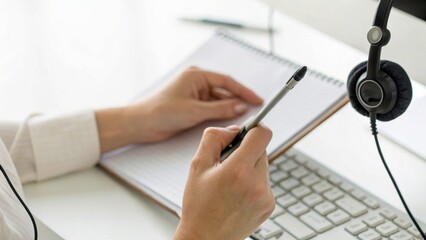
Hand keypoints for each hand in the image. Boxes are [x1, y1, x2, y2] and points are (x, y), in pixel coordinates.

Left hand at [95, 67, 262, 152]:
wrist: (141, 124)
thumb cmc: (162, 111)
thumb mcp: (195, 110)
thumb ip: (220, 108)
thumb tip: (241, 106)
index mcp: (196, 75)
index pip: (226, 81)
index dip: (244, 91)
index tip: (257, 100)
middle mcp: (196, 82)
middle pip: (224, 90)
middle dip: (238, 100)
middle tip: (254, 111)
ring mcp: (194, 94)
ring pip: (218, 100)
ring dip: (229, 108)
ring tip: (244, 117)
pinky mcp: (191, 105)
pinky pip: (211, 107)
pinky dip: (220, 113)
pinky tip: (229, 120)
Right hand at [173, 125, 274, 239]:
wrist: (206, 238)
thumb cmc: (198, 204)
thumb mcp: (197, 165)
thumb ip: (214, 138)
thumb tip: (234, 129)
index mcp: (237, 171)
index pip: (262, 135)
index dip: (255, 128)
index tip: (247, 131)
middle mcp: (256, 183)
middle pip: (262, 150)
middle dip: (246, 151)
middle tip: (228, 163)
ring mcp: (265, 196)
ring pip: (264, 166)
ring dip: (250, 167)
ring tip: (231, 183)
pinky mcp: (269, 206)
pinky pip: (265, 182)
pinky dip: (254, 182)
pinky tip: (238, 194)